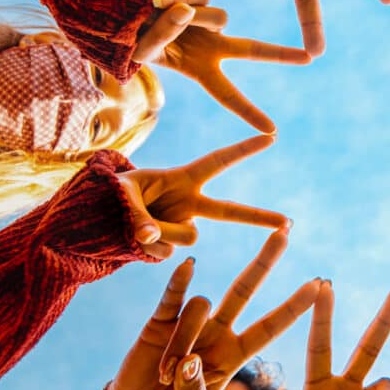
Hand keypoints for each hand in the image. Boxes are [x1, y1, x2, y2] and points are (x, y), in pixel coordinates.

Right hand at [104, 239, 319, 389]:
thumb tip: (189, 362)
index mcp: (234, 356)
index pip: (270, 327)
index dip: (293, 307)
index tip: (318, 285)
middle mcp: (217, 333)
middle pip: (244, 290)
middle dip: (264, 263)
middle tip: (284, 232)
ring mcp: (190, 324)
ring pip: (201, 307)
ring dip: (183, 340)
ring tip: (165, 374)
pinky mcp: (160, 322)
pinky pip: (174, 296)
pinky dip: (180, 282)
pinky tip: (188, 267)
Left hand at [115, 135, 284, 256]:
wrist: (101, 219)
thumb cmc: (112, 195)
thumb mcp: (121, 195)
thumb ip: (137, 213)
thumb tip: (150, 238)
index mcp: (182, 179)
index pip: (218, 161)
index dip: (244, 149)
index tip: (271, 136)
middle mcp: (189, 203)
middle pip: (229, 211)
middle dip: (258, 217)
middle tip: (288, 223)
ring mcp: (182, 226)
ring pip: (186, 235)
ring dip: (161, 231)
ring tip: (135, 224)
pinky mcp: (172, 247)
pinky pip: (168, 252)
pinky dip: (148, 247)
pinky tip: (134, 238)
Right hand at [134, 0, 310, 133]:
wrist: (121, 10)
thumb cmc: (130, 39)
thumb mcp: (144, 48)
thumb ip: (164, 33)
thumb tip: (185, 10)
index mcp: (202, 69)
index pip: (228, 95)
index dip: (249, 112)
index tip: (273, 132)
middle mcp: (212, 44)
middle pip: (251, 49)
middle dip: (279, 54)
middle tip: (310, 59)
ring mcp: (208, 20)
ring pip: (215, 17)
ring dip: (187, 18)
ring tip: (157, 14)